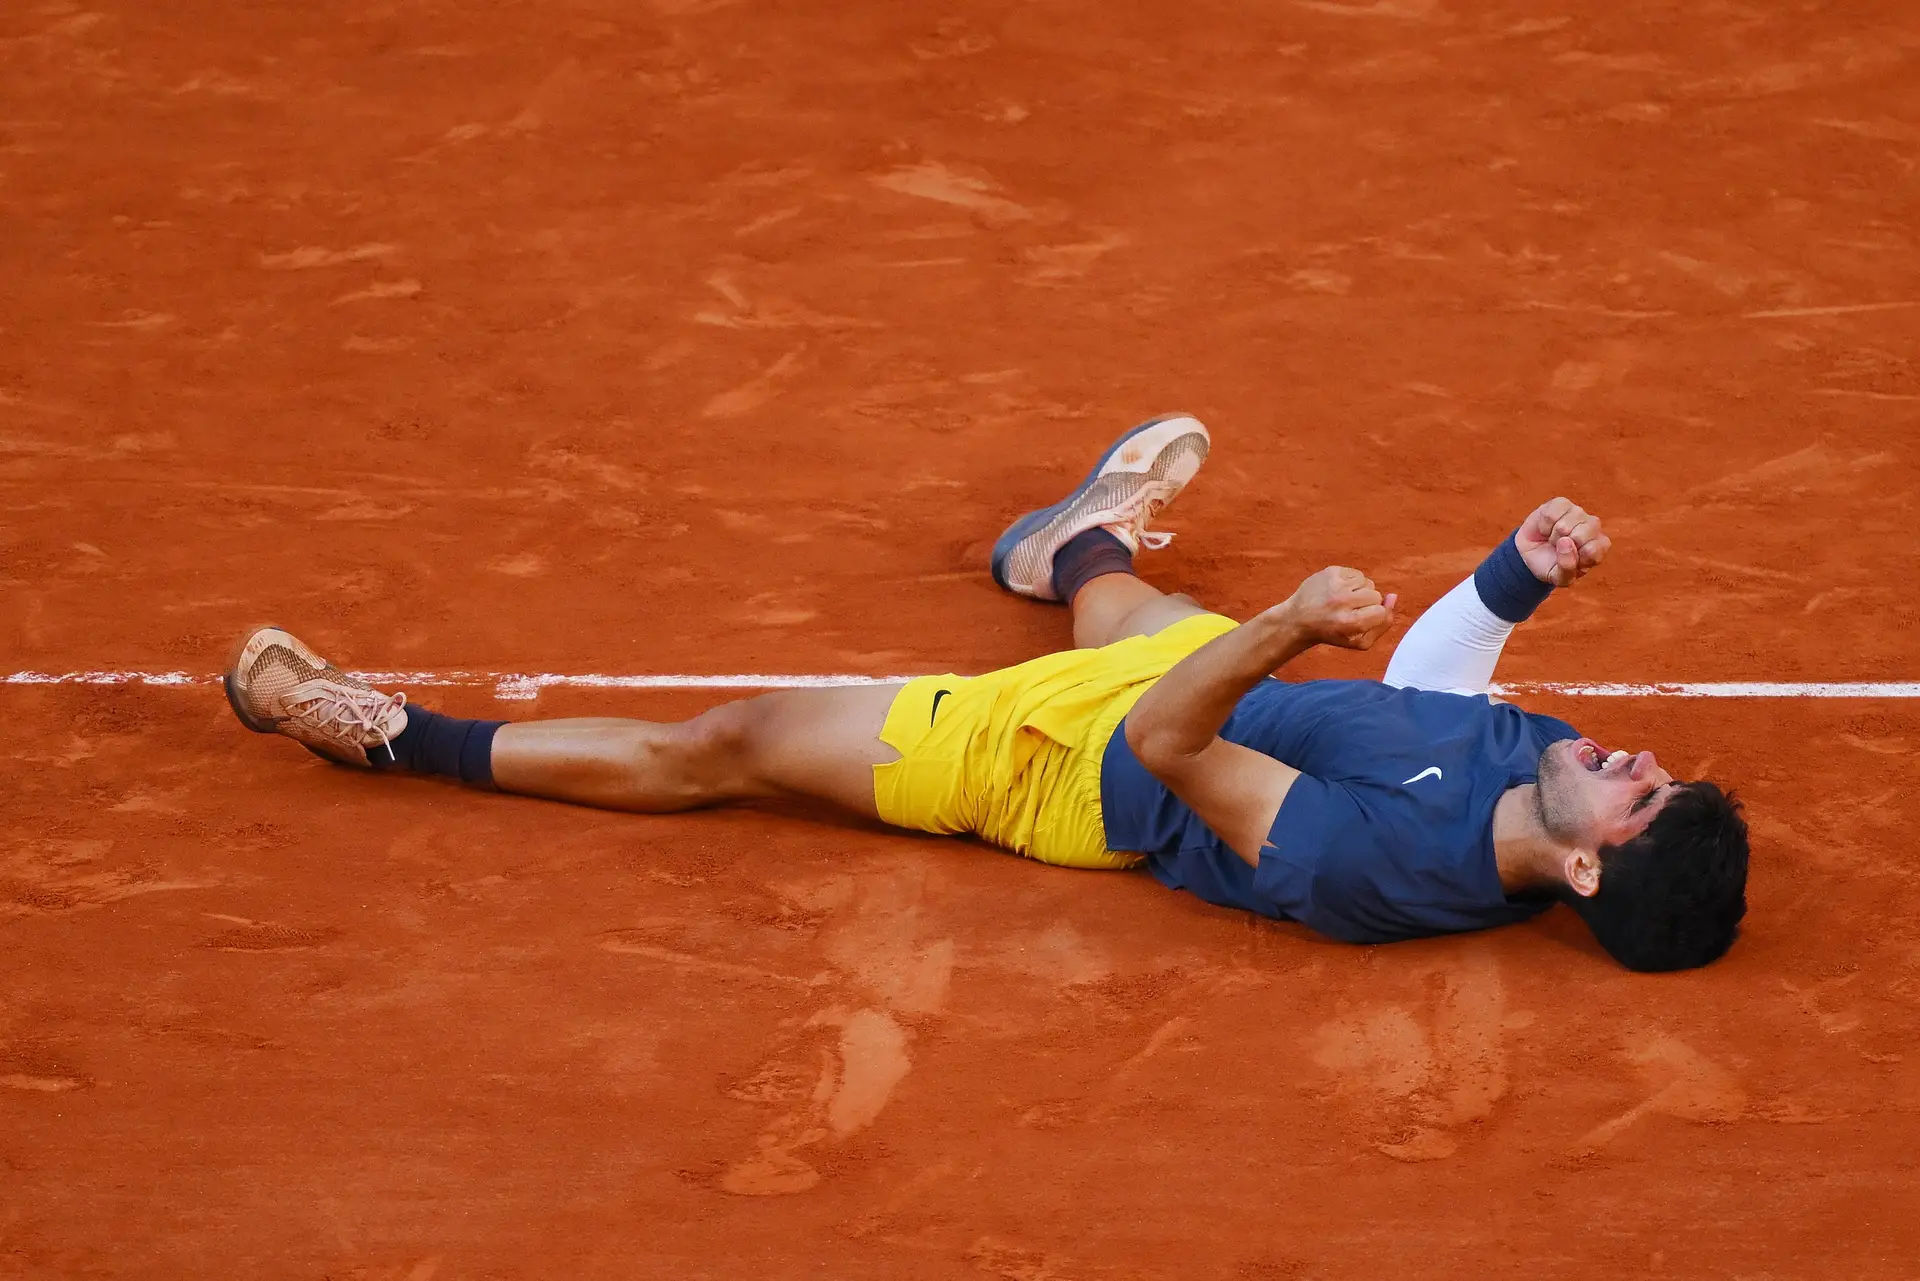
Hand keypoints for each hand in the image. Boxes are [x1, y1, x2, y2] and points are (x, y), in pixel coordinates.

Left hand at [1276, 566, 1397, 649]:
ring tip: (1344, 600)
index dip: (1374, 615)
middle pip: (1376, 595)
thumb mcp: (1359, 641)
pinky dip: (1352, 581)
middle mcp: (1342, 601)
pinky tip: (1339, 590)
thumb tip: (1393, 597)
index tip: (1360, 619)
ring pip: (1367, 582)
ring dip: (1360, 591)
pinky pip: (1356, 573)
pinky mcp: (1331, 571)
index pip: (1381, 612)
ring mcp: (1335, 584)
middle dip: (1367, 603)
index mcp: (1349, 622)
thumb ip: (1382, 624)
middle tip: (1349, 611)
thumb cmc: (1332, 633)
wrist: (1298, 619)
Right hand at [1515, 497, 1609, 586]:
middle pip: (1580, 535)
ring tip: (1552, 539)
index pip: (1592, 551)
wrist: (1530, 555)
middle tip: (1557, 549)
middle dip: (1561, 546)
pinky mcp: (1561, 504)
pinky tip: (1546, 529)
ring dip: (1552, 536)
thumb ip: (1567, 568)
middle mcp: (1593, 527)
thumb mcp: (1559, 578)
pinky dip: (1544, 525)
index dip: (1574, 558)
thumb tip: (1566, 541)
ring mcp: (1578, 513)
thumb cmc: (1550, 566)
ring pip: (1565, 524)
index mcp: (1598, 547)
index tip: (1567, 561)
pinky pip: (1552, 513)